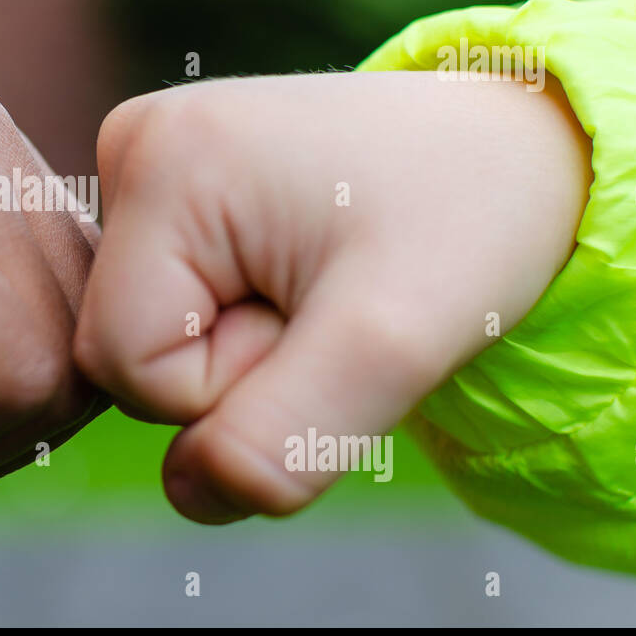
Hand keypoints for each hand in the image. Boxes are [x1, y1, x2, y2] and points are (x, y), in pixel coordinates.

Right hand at [74, 71, 590, 521]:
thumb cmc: (468, 220)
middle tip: (328, 304)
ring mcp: (144, 158)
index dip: (231, 386)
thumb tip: (185, 490)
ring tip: (318, 284)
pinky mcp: (167, 183)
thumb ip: (280, 442)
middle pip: (121, 351)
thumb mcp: (392, 345)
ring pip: (141, 338)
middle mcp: (132, 145)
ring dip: (237, 350)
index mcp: (161, 160)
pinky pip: (162, 308)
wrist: (513, 148)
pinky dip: (230, 323)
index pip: (127, 365)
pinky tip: (292, 275)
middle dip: (234, 368)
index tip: (323, 317)